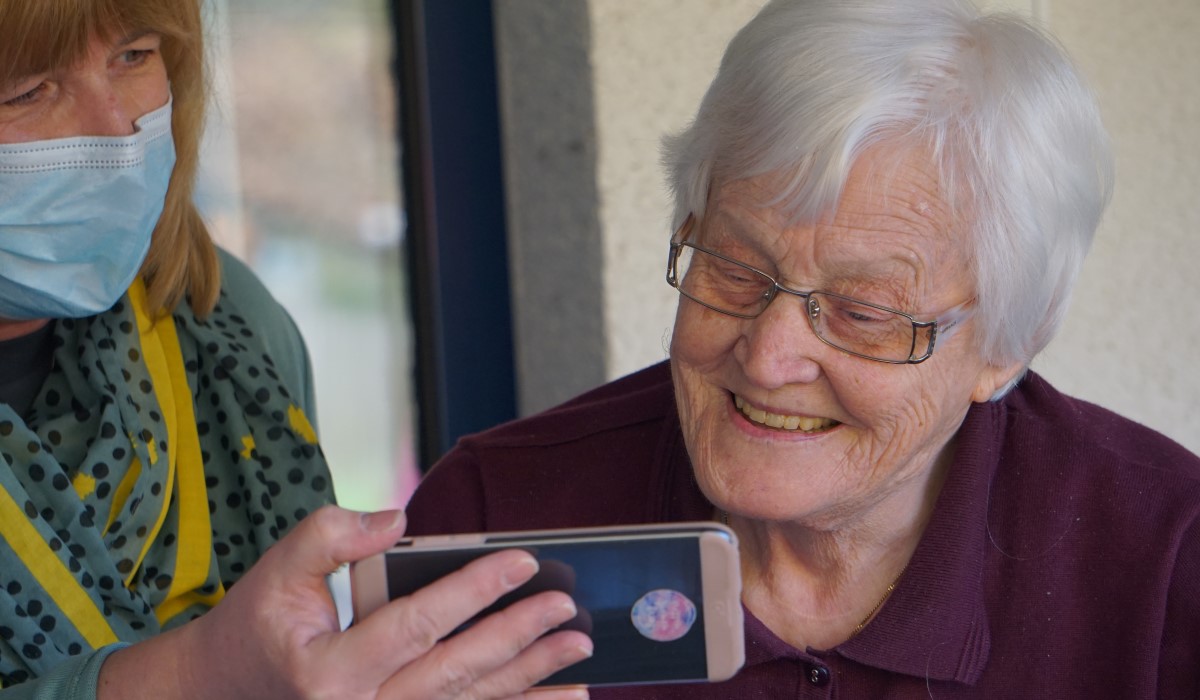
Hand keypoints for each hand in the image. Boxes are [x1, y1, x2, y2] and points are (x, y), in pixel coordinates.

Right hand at [100, 505, 592, 698]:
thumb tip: (398, 518)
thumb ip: (332, 535)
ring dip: (530, 680)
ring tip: (578, 652)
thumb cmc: (256, 627)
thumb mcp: (277, 569)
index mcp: (327, 670)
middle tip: (567, 608)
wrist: (221, 696)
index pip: (416, 624)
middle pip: (455, 672)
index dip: (473, 589)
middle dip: (518, 637)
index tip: (523, 560)